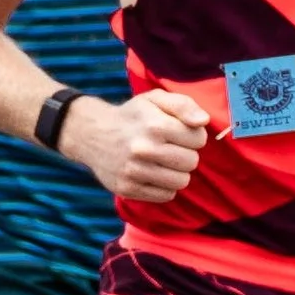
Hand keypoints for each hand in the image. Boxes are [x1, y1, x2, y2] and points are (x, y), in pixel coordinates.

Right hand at [61, 88, 208, 205]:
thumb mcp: (155, 99)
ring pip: (181, 182)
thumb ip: (183, 105)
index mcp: (155, 125)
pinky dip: (163, 186)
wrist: (92, 134)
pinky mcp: (128, 189)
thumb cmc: (132, 116)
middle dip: (185, 154)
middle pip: (191, 162)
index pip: (199, 139)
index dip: (193, 135)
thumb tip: (203, 121)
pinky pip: (165, 195)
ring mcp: (134, 171)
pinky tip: (152, 173)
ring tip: (162, 162)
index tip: (179, 133)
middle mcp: (144, 149)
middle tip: (169, 148)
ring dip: (176, 172)